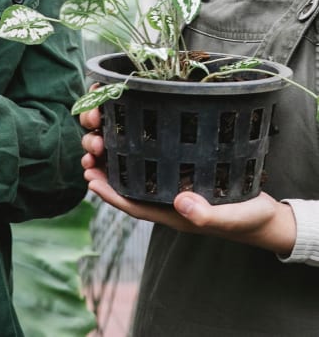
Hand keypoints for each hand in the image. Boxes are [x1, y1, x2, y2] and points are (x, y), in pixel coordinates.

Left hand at [79, 85, 295, 255]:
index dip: (109, 193)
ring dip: (115, 159)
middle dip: (105, 171)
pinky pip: (152, 162)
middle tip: (89, 151)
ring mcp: (172, 187)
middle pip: (128, 186)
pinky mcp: (183, 173)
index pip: (133, 204)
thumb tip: (181, 203)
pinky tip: (129, 135)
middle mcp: (165, 199)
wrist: (265, 218)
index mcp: (171, 213)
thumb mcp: (232, 217)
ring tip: (98, 142)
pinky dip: (137, 150)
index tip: (90, 178)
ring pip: (135, 173)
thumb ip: (208, 214)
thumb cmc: (248, 219)